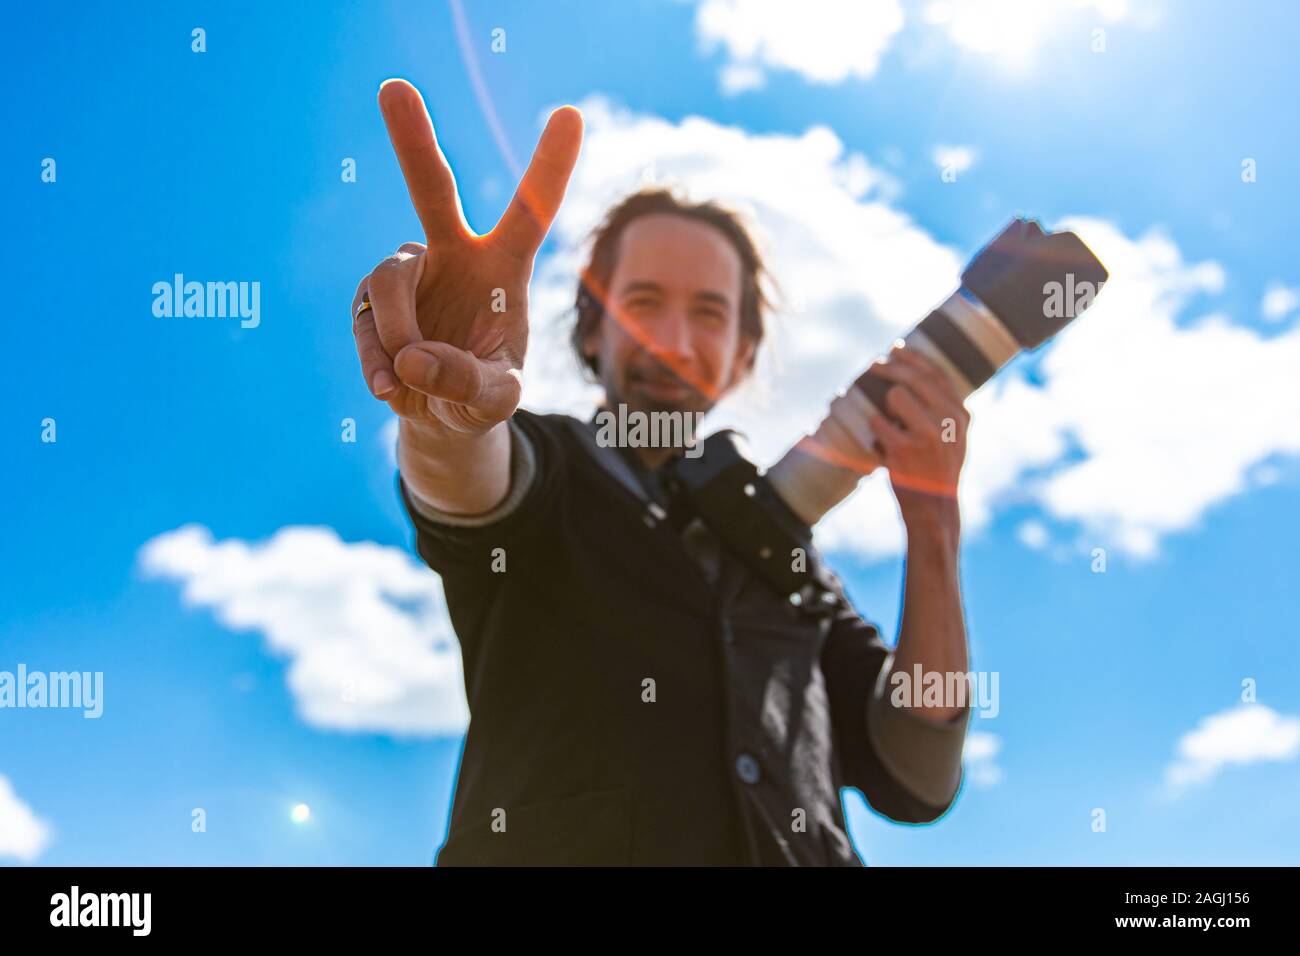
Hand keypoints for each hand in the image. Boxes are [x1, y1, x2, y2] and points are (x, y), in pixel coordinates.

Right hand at [351, 79, 582, 432]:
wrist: (440, 414)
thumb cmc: (482, 393)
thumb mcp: (494, 399)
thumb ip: (468, 384)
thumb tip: (413, 360)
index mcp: (503, 266)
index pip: (530, 212)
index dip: (549, 166)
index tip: (570, 113)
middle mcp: (453, 254)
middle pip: (432, 190)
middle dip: (413, 141)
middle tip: (393, 88)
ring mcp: (408, 273)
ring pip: (390, 284)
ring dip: (399, 337)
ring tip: (409, 378)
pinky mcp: (370, 299)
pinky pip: (366, 322)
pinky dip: (376, 361)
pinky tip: (389, 389)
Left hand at [866, 343, 970, 526]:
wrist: (934, 507)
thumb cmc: (938, 470)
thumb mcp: (954, 437)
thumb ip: (943, 408)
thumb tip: (914, 371)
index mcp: (961, 415)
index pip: (937, 374)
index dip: (914, 358)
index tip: (896, 349)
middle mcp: (949, 421)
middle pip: (914, 378)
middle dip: (889, 367)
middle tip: (873, 365)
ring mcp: (928, 434)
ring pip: (895, 395)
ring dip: (885, 409)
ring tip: (890, 429)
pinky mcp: (904, 448)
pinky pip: (878, 422)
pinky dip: (876, 432)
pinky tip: (884, 448)